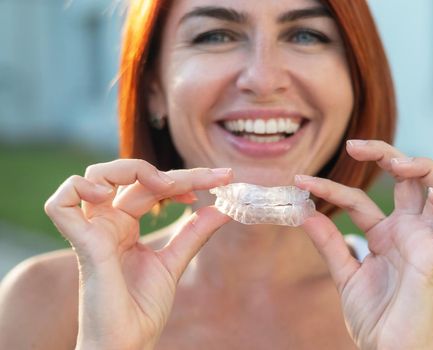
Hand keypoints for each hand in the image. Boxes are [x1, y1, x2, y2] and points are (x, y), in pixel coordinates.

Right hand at [44, 159, 231, 348]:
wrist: (131, 342)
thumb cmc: (143, 309)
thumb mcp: (174, 262)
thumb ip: (194, 234)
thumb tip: (221, 208)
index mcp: (124, 226)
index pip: (152, 188)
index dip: (185, 179)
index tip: (221, 181)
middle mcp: (107, 224)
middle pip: (133, 178)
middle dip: (177, 173)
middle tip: (212, 180)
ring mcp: (93, 231)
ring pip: (94, 176)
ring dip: (129, 170)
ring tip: (164, 186)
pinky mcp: (83, 244)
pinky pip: (61, 203)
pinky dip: (80, 188)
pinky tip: (111, 196)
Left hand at [296, 140, 432, 349]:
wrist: (387, 349)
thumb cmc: (373, 318)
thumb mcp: (344, 275)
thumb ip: (329, 245)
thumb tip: (304, 213)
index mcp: (385, 234)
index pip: (359, 199)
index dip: (331, 188)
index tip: (301, 182)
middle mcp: (408, 232)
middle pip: (408, 179)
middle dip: (385, 154)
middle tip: (354, 146)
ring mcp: (426, 241)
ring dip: (425, 168)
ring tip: (398, 162)